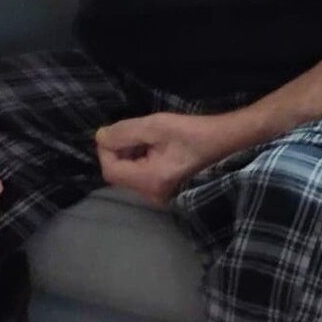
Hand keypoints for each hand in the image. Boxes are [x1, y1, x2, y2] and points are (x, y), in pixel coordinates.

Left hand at [95, 112, 233, 204]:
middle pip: (118, 174)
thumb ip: (123, 133)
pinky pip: (138, 176)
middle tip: (136, 133)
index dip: (107, 150)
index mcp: (150, 181)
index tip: (118, 132)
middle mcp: (152, 195)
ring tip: (148, 139)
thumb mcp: (154, 126)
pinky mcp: (161, 189)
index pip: (111, 170)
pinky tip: (152, 147)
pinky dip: (138, 160)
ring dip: (129, 154)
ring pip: (127, 174)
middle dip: (119, 151)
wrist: (221, 140)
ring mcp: (157, 195)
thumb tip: (100, 137)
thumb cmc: (190, 132)